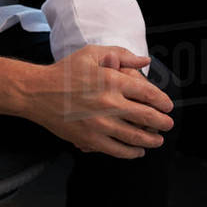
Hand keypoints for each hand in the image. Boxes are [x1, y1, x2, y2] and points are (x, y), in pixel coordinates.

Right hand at [25, 45, 173, 158]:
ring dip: (151, 140)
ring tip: (158, 140)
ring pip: (135, 136)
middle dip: (162, 122)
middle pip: (146, 116)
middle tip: (168, 124)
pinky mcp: (90, 139)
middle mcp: (109, 102)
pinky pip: (117, 150)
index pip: (148, 93)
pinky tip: (138, 151)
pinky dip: (131, 152)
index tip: (168, 106)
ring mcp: (100, 123)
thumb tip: (146, 61)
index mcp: (112, 79)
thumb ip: (122, 55)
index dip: (162, 101)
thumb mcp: (92, 53)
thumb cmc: (66, 71)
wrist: (38, 93)